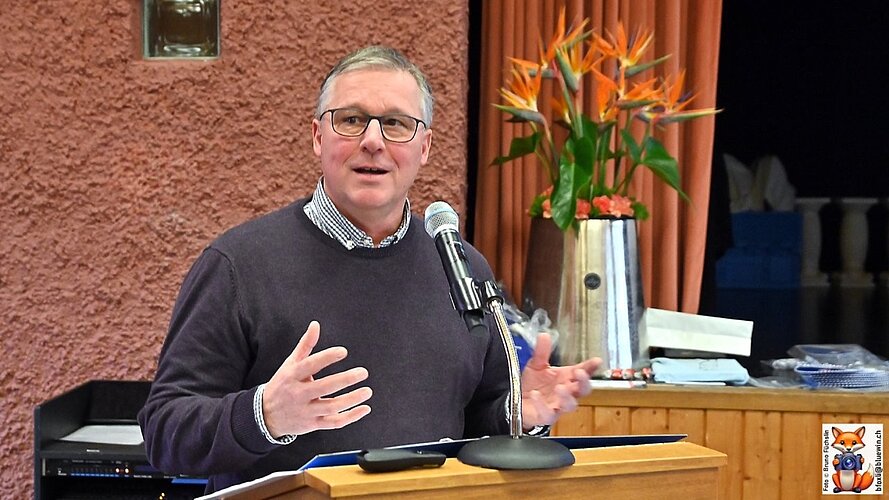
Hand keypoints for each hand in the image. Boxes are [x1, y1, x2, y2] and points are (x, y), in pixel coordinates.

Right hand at [262, 321, 372, 437]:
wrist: (266, 415)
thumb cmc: (283, 385)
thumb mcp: (290, 364)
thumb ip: (305, 345)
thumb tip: (316, 325)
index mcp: (292, 376)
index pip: (310, 365)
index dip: (327, 357)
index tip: (343, 351)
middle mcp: (299, 394)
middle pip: (324, 387)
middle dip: (345, 380)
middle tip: (363, 372)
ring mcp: (306, 411)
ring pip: (332, 407)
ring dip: (351, 399)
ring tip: (367, 391)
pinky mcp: (313, 424)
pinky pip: (334, 423)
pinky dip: (351, 417)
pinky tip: (364, 408)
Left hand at [520, 332, 599, 427]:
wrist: (519, 401)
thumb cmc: (533, 384)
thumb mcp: (536, 365)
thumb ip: (541, 352)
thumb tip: (544, 335)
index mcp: (567, 378)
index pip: (583, 371)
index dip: (591, 366)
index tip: (596, 360)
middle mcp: (566, 392)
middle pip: (583, 389)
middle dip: (584, 382)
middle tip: (580, 373)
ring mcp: (558, 405)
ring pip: (570, 405)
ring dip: (567, 396)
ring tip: (560, 387)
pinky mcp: (546, 416)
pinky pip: (547, 413)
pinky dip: (541, 404)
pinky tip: (536, 395)